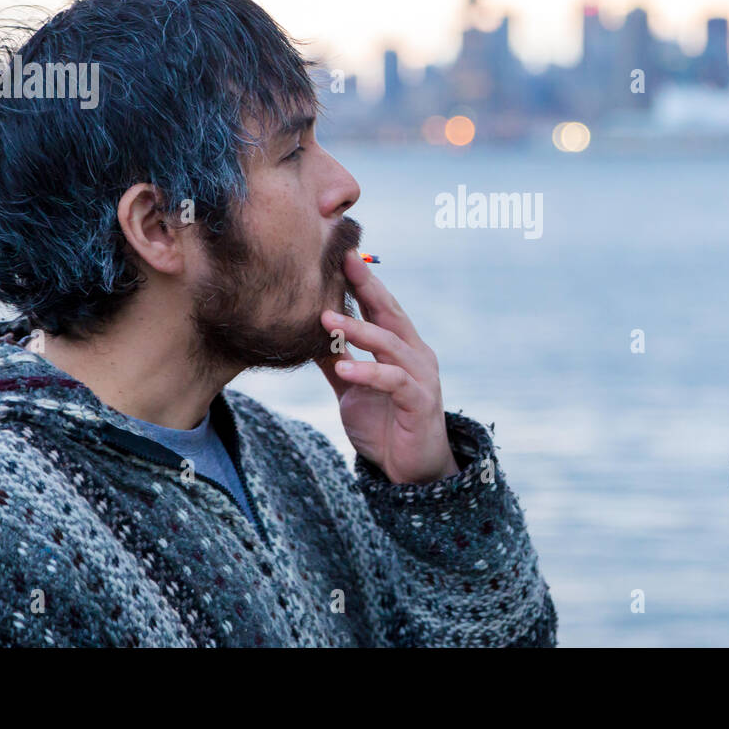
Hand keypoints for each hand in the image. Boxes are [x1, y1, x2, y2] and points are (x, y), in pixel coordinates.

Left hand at [316, 251, 458, 484]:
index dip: (364, 282)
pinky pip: (394, 381)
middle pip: (391, 313)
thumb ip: (336, 361)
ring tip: (326, 319)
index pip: (382, 307)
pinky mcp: (420, 403)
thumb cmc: (385, 426)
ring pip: (390, 344)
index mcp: (401, 348)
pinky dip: (368, 373)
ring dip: (358, 330)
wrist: (410, 473)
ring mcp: (421, 377)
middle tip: (344, 262)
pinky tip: (343, 369)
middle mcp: (416, 355)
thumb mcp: (352, 390)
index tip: (343, 256)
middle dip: (368, 286)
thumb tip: (306, 337)